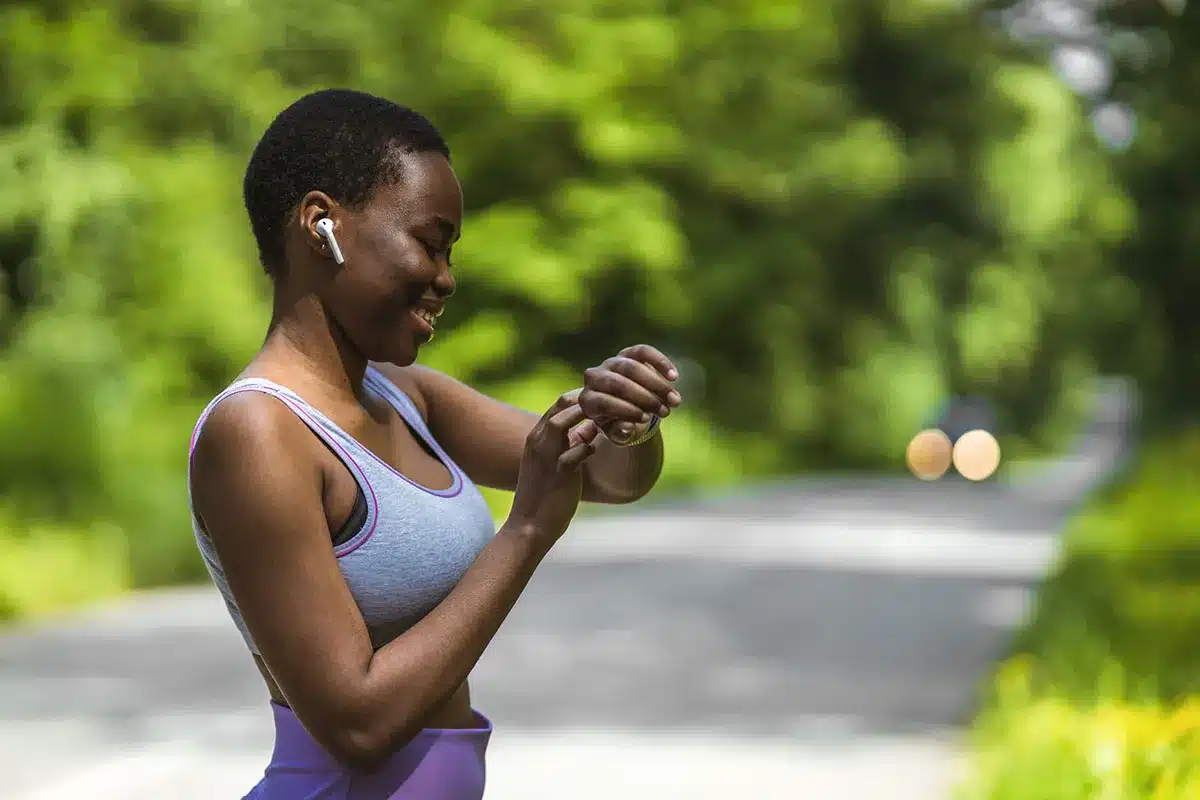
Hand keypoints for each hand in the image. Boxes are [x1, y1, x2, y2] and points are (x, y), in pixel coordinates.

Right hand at [508, 392, 601, 540]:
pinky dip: (588, 446)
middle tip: (611, 403)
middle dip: (587, 400)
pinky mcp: (558, 473)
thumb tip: (592, 426)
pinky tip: (594, 451)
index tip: (603, 398)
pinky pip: (574, 450)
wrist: (530, 526)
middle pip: (560, 405)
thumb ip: (572, 442)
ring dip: (585, 416)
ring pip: (560, 421)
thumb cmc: (546, 494)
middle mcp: (538, 441)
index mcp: (537, 437)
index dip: (581, 397)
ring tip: (607, 420)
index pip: (558, 404)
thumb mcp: (557, 462)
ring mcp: (545, 456)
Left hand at [579, 345, 681, 442]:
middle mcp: (594, 377)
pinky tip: (674, 377)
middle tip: (665, 411)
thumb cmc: (622, 423)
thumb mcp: (619, 434)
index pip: (603, 402)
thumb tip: (627, 426)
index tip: (646, 419)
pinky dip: (660, 362)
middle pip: (618, 384)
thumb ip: (620, 433)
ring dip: (656, 384)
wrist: (630, 407)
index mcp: (588, 400)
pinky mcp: (627, 353)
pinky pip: (643, 352)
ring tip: (674, 400)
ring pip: (631, 367)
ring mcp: (610, 363)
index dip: (625, 410)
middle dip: (644, 398)